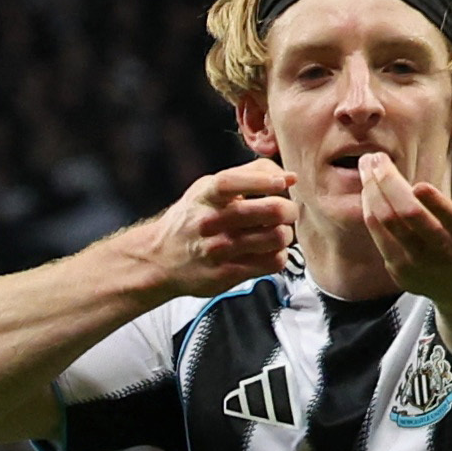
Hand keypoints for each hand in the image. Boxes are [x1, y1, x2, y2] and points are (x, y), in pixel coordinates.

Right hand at [140, 162, 296, 298]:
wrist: (160, 259)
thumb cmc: (192, 218)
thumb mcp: (208, 189)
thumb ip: (248, 175)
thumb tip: (291, 177)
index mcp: (206, 195)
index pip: (233, 182)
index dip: (263, 180)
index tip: (283, 182)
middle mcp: (210, 222)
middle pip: (270, 211)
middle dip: (289, 209)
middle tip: (287, 211)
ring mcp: (219, 250)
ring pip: (277, 238)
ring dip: (285, 234)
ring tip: (276, 233)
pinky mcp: (227, 274)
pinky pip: (272, 263)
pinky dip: (278, 255)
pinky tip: (267, 251)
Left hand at [358, 144, 451, 300]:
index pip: (451, 221)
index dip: (436, 205)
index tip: (419, 185)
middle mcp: (443, 254)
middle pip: (409, 216)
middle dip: (388, 183)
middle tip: (376, 157)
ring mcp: (418, 264)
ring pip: (387, 222)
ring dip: (373, 190)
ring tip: (369, 164)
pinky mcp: (398, 269)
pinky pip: (377, 232)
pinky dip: (370, 206)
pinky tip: (369, 186)